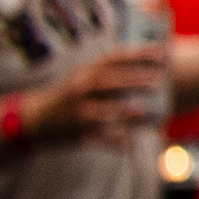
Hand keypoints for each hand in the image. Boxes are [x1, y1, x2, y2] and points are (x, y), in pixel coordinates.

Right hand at [26, 43, 165, 140]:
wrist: (35, 117)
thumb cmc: (70, 95)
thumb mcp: (84, 77)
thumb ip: (113, 73)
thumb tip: (150, 69)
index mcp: (86, 73)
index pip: (113, 59)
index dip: (138, 54)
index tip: (162, 53)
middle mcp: (80, 90)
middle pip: (106, 83)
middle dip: (131, 81)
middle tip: (157, 81)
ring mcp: (77, 112)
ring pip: (100, 111)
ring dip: (122, 111)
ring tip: (144, 112)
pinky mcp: (77, 132)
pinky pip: (97, 138)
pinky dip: (113, 142)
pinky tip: (131, 145)